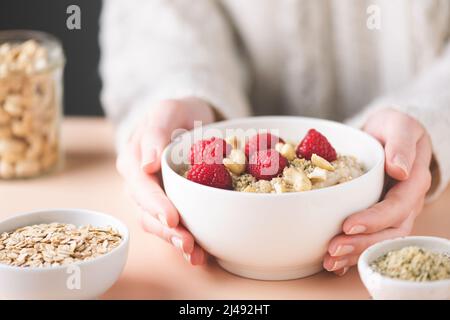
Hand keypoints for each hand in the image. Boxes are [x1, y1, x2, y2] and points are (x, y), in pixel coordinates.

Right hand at [116, 97, 214, 264]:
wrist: (189, 120)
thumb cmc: (177, 113)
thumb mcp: (167, 111)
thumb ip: (155, 133)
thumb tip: (146, 164)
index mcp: (133, 161)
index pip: (141, 186)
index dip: (155, 204)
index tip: (172, 217)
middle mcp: (138, 184)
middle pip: (147, 212)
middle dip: (167, 230)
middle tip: (187, 243)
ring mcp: (152, 197)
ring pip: (158, 224)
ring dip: (175, 241)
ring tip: (196, 255)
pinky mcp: (169, 205)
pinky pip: (173, 226)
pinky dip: (186, 241)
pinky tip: (202, 254)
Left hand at [324, 108, 432, 275]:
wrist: (386, 135)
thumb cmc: (392, 129)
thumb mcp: (398, 125)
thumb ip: (401, 144)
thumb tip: (400, 170)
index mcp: (413, 181)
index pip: (398, 206)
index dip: (375, 219)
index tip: (349, 225)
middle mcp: (406, 202)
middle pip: (389, 232)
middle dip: (361, 244)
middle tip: (333, 250)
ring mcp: (393, 213)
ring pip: (380, 241)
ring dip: (355, 254)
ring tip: (329, 261)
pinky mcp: (378, 218)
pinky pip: (370, 240)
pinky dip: (353, 255)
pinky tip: (334, 264)